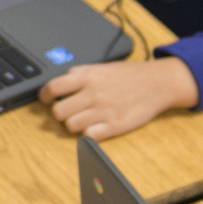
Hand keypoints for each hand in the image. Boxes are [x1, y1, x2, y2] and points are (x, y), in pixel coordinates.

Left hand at [42, 56, 196, 141]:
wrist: (158, 83)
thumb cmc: (129, 75)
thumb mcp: (102, 67)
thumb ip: (81, 75)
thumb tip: (61, 84)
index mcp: (88, 77)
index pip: (53, 87)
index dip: (44, 95)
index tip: (46, 99)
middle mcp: (92, 93)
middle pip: (58, 111)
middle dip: (59, 114)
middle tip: (66, 112)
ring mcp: (103, 110)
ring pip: (71, 125)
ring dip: (73, 125)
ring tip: (82, 120)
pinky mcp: (114, 125)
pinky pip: (89, 136)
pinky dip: (88, 135)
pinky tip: (95, 128)